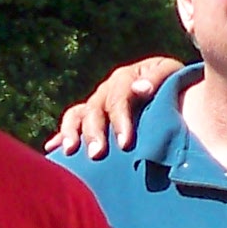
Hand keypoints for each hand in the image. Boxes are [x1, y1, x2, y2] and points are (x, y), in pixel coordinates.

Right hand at [42, 55, 181, 157]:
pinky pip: (71, 124)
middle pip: (94, 110)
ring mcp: (96, 103)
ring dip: (72, 133)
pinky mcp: (90, 116)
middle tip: (97, 154)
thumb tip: (140, 89)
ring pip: (77, 115)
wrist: (169, 88)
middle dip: (94, 133)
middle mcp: (106, 90)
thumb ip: (158, 78)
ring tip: (70, 151)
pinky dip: (61, 136)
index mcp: (125, 78)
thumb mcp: (171, 73)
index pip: (118, 99)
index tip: (124, 143)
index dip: (120, 120)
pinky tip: (52, 149)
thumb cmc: (174, 82)